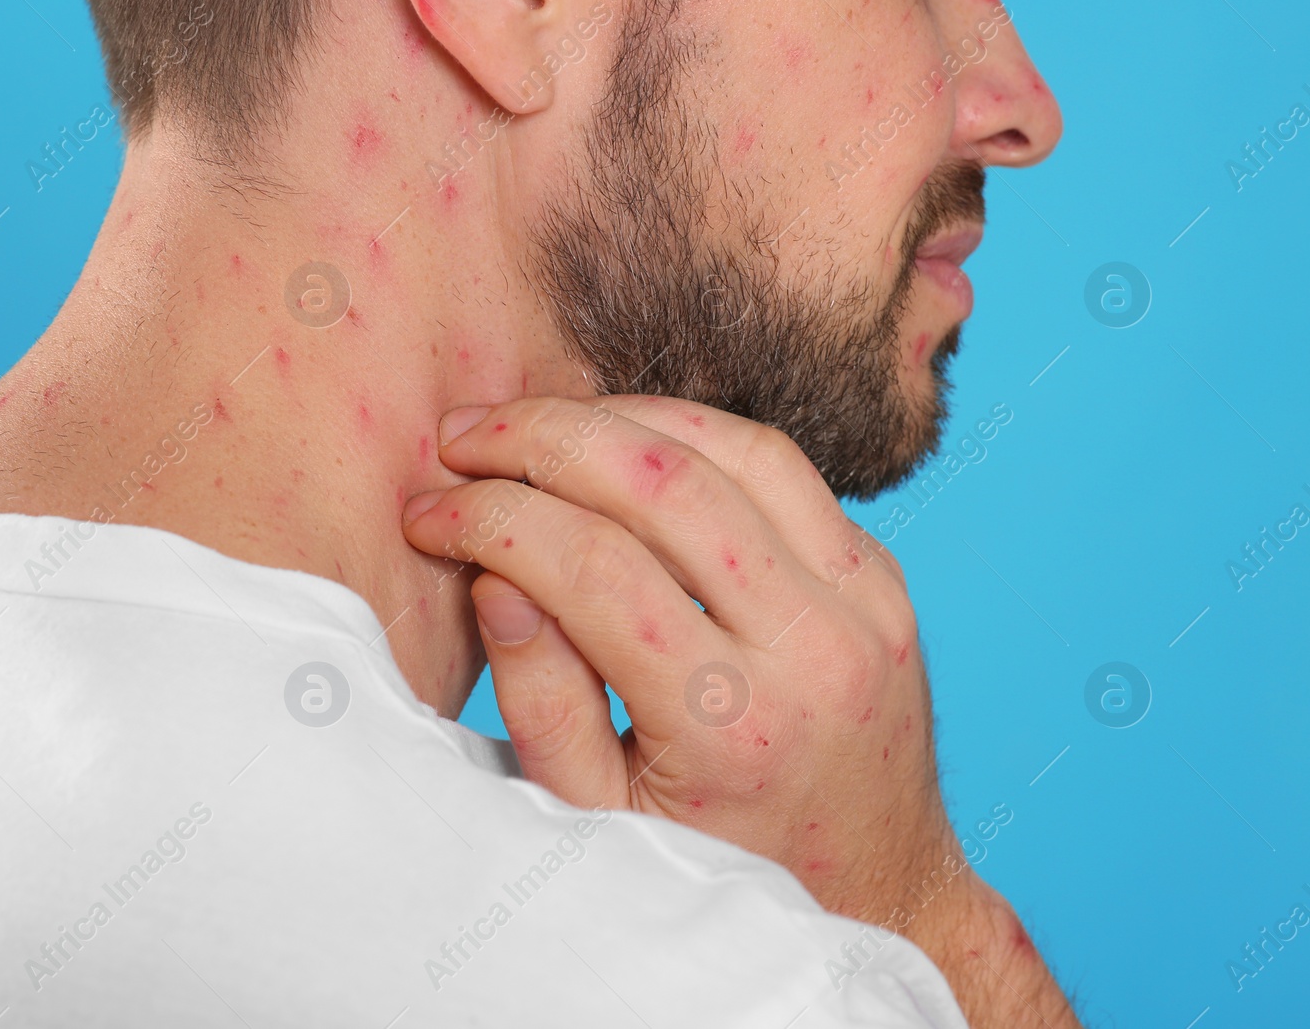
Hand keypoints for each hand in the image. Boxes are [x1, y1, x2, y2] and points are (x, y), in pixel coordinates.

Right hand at [402, 396, 1081, 1026]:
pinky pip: (782, 468)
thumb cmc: (720, 866)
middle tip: (462, 438)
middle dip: (542, 439)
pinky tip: (623, 444)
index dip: (490, 520)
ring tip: (531, 424)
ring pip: (733, 447)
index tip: (427, 513)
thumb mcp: (601, 818)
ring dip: (618, 417)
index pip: (590, 569)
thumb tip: (492, 574)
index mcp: (733, 725)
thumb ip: (541, 699)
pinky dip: (693, 439)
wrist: (881, 892)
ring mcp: (866, 601)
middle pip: (664, 482)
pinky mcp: (882, 575)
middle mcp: (815, 648)